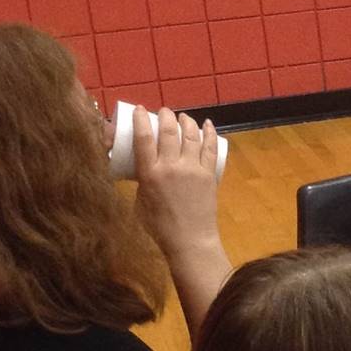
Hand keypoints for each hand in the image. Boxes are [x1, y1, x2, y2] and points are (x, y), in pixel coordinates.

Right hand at [132, 106, 222, 261]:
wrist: (190, 240)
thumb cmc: (160, 226)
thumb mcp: (140, 201)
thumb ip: (142, 182)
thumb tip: (143, 170)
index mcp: (150, 174)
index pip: (143, 138)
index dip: (141, 119)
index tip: (140, 110)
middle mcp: (171, 167)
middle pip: (168, 131)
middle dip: (166, 116)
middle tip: (164, 112)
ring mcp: (193, 170)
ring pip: (190, 135)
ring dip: (186, 121)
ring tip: (183, 117)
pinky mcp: (209, 175)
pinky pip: (210, 147)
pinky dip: (209, 133)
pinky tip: (207, 124)